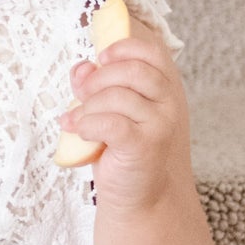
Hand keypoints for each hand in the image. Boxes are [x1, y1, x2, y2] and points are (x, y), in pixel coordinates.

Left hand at [58, 14, 193, 214]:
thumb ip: (96, 86)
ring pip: (117, 96)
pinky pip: (110, 122)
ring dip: (87, 106)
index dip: (124, 48)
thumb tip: (82, 67)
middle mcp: (169, 103)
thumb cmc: (121, 151)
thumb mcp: (108, 112)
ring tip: (75, 120)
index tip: (101, 58)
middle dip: (98, 79)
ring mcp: (160, 124)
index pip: (152, 52)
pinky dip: (88, 124)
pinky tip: (82, 132)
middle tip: (81, 94)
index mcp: (164, 89)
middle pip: (132, 70)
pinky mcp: (144, 146)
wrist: (137, 197)